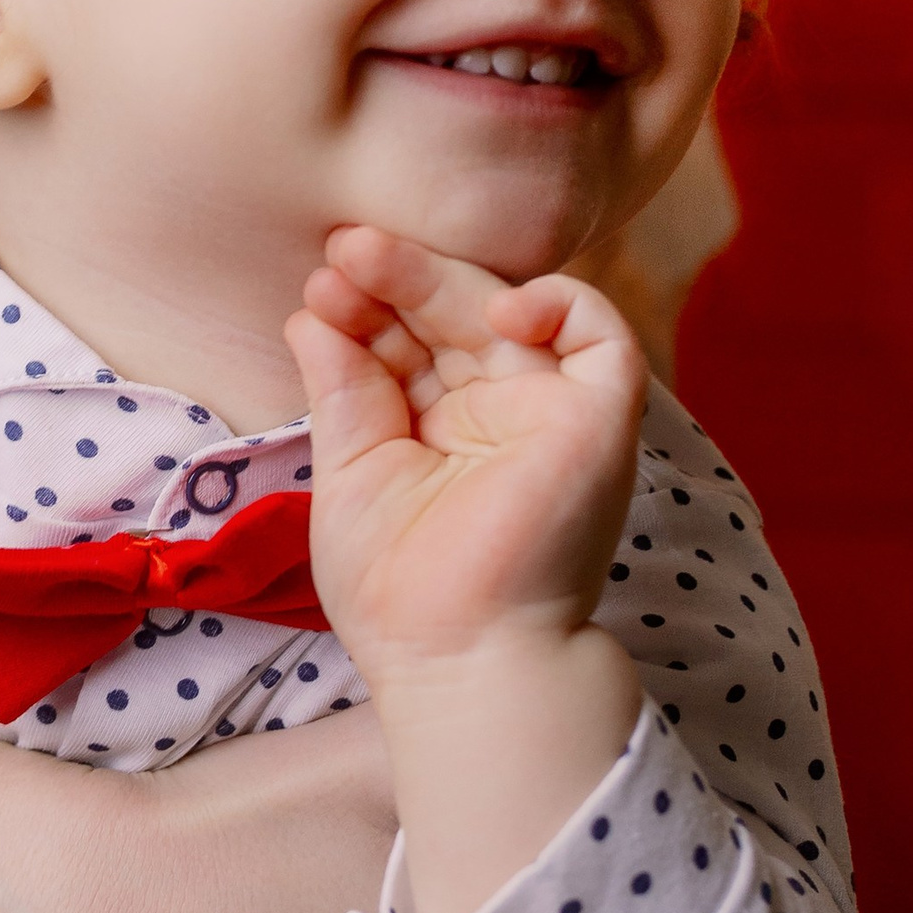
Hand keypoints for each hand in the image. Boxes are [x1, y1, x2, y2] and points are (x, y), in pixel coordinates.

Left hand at [286, 225, 645, 681]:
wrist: (457, 660)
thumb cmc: (400, 593)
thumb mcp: (351, 475)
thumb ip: (342, 391)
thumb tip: (311, 314)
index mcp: (441, 431)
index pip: (409, 343)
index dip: (368, 310)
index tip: (317, 294)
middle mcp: (499, 415)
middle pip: (452, 319)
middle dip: (394, 280)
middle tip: (340, 252)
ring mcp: (549, 415)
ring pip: (508, 312)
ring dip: (439, 277)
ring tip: (366, 257)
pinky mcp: (600, 423)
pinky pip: (602, 338)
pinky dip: (560, 303)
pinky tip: (493, 309)